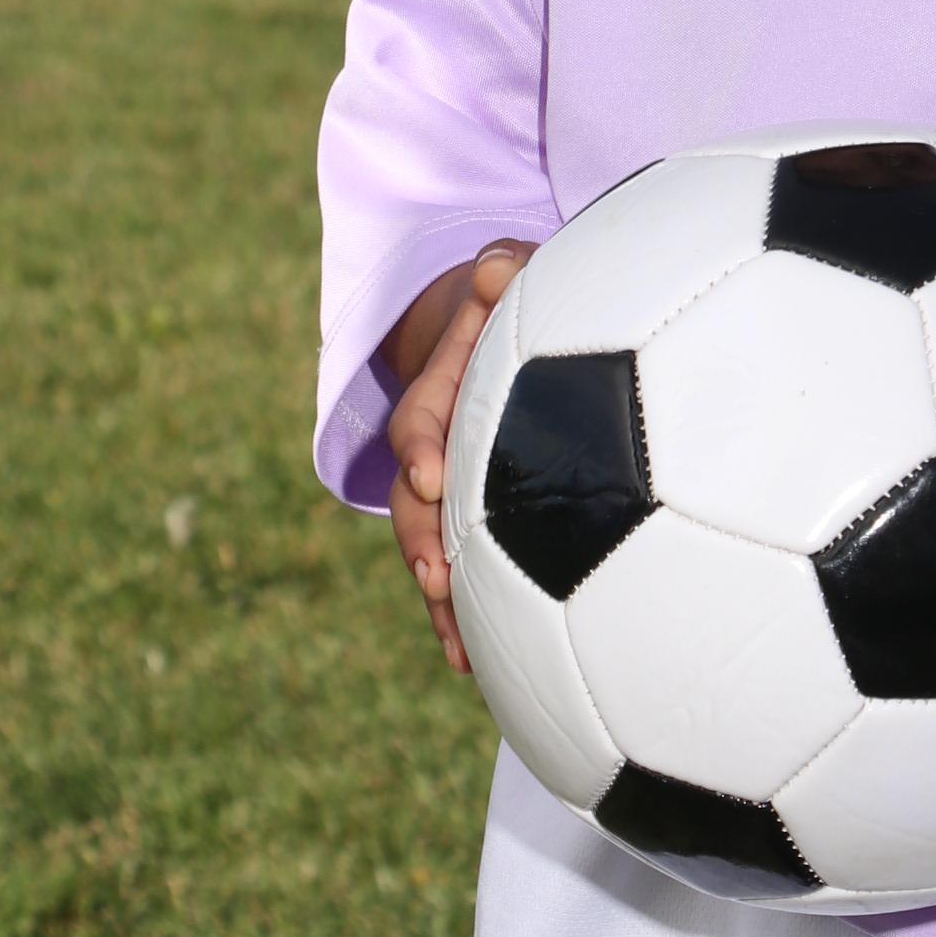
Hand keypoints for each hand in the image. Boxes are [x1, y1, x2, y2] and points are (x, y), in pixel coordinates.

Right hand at [384, 243, 532, 668]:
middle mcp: (438, 447)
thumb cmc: (520, 303)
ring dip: (439, 599)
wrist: (506, 331)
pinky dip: (463, 616)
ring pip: (432, 547)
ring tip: (457, 649)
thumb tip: (496, 270)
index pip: (423, 418)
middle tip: (436, 581)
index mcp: (444, 390)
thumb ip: (504, 272)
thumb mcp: (510, 276)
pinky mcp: (473, 523)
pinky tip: (474, 665)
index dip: (424, 445)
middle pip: (415, 499)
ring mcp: (452, 492)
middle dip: (421, 541)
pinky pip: (462, 571)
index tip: (432, 474)